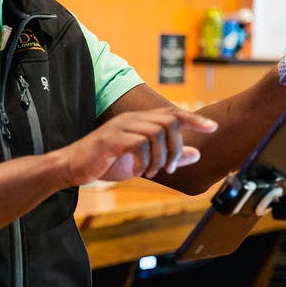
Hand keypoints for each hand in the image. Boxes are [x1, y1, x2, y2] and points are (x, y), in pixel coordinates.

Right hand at [58, 107, 216, 185]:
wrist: (72, 168)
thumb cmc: (105, 163)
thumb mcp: (143, 162)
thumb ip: (169, 156)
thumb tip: (196, 153)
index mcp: (139, 121)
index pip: (172, 114)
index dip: (194, 119)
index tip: (213, 128)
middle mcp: (131, 119)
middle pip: (168, 121)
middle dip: (176, 146)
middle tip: (170, 168)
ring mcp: (120, 128)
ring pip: (156, 132)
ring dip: (160, 157)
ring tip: (152, 172)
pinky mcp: (110, 140)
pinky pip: (138, 143)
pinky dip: (143, 160)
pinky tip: (138, 171)